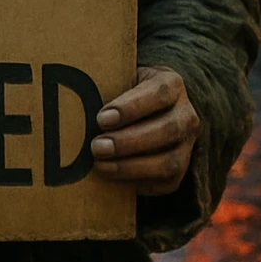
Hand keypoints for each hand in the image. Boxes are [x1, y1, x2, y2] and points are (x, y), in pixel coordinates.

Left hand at [90, 66, 198, 195]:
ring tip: (101, 166)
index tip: (101, 119)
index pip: (158, 94)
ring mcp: (187, 144)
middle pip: (166, 130)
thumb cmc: (124, 91)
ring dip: (132, 167)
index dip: (130, 108)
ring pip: (169, 162)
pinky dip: (137, 182)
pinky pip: (165, 183)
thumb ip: (105, 88)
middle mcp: (186, 114)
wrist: (148, 109)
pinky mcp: (181, 170)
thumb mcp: (119, 79)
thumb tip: (73, 104)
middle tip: (96, 147)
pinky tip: (113, 178)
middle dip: (128, 142)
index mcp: (172, 84)